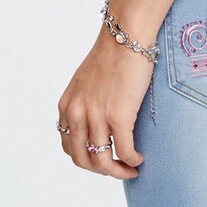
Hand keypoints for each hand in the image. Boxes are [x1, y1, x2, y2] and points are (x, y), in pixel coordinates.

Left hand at [57, 27, 154, 178]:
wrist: (126, 35)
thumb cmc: (112, 53)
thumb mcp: (86, 81)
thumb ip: (85, 103)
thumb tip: (97, 124)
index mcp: (66, 106)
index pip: (70, 147)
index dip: (86, 159)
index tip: (102, 159)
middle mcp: (76, 114)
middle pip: (83, 160)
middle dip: (101, 171)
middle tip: (118, 169)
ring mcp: (96, 116)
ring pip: (103, 161)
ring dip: (118, 171)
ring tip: (131, 169)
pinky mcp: (118, 116)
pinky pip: (124, 151)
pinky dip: (131, 160)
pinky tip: (139, 158)